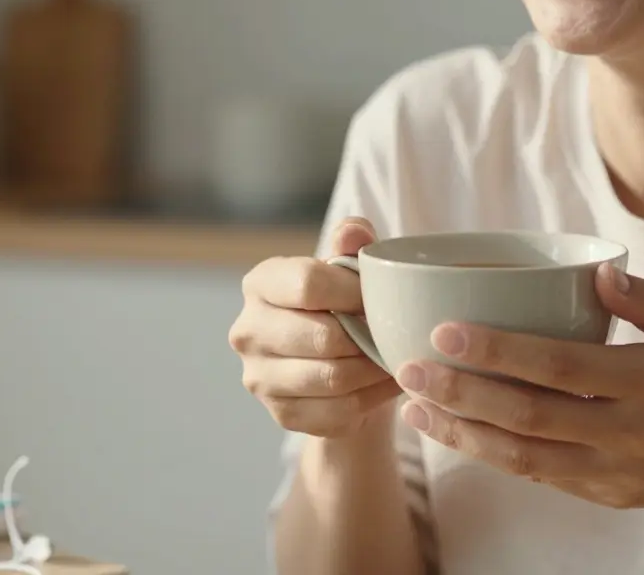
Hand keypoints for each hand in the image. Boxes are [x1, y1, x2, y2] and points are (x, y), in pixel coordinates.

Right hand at [231, 217, 402, 438]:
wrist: (335, 364)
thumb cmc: (342, 305)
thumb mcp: (349, 270)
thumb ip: (352, 245)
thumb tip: (355, 231)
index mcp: (261, 282)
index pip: (307, 283)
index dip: (354, 292)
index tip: (380, 298)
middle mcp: (248, 330)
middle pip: (321, 337)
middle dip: (368, 337)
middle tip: (395, 334)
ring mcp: (258, 376)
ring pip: (332, 378)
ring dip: (373, 370)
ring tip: (396, 358)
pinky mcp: (278, 413)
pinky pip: (336, 412)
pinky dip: (370, 400)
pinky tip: (385, 384)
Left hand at [393, 263, 643, 521]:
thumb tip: (596, 271)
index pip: (560, 365)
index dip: (498, 350)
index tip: (446, 330)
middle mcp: (627, 432)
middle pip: (529, 416)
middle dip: (461, 394)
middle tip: (407, 370)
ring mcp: (613, 472)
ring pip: (524, 457)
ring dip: (463, 433)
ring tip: (413, 410)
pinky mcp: (605, 495)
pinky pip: (539, 475)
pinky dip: (492, 455)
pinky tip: (455, 433)